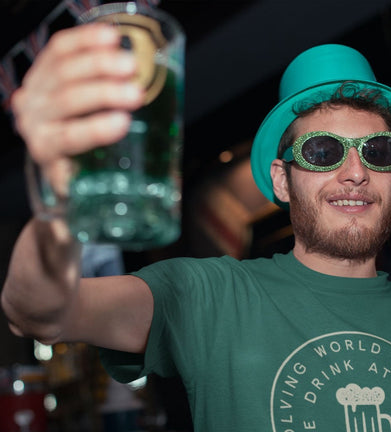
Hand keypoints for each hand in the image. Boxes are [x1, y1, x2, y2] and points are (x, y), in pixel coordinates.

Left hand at [11, 23, 143, 194]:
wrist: (51, 146)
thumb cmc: (75, 172)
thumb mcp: (81, 192)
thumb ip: (90, 203)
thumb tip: (113, 216)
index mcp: (46, 149)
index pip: (67, 137)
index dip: (94, 129)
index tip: (123, 124)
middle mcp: (34, 116)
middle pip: (66, 99)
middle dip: (103, 93)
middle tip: (136, 93)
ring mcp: (37, 88)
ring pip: (64, 69)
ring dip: (100, 63)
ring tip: (132, 64)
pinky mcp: (44, 66)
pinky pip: (61, 47)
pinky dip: (88, 39)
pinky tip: (113, 37)